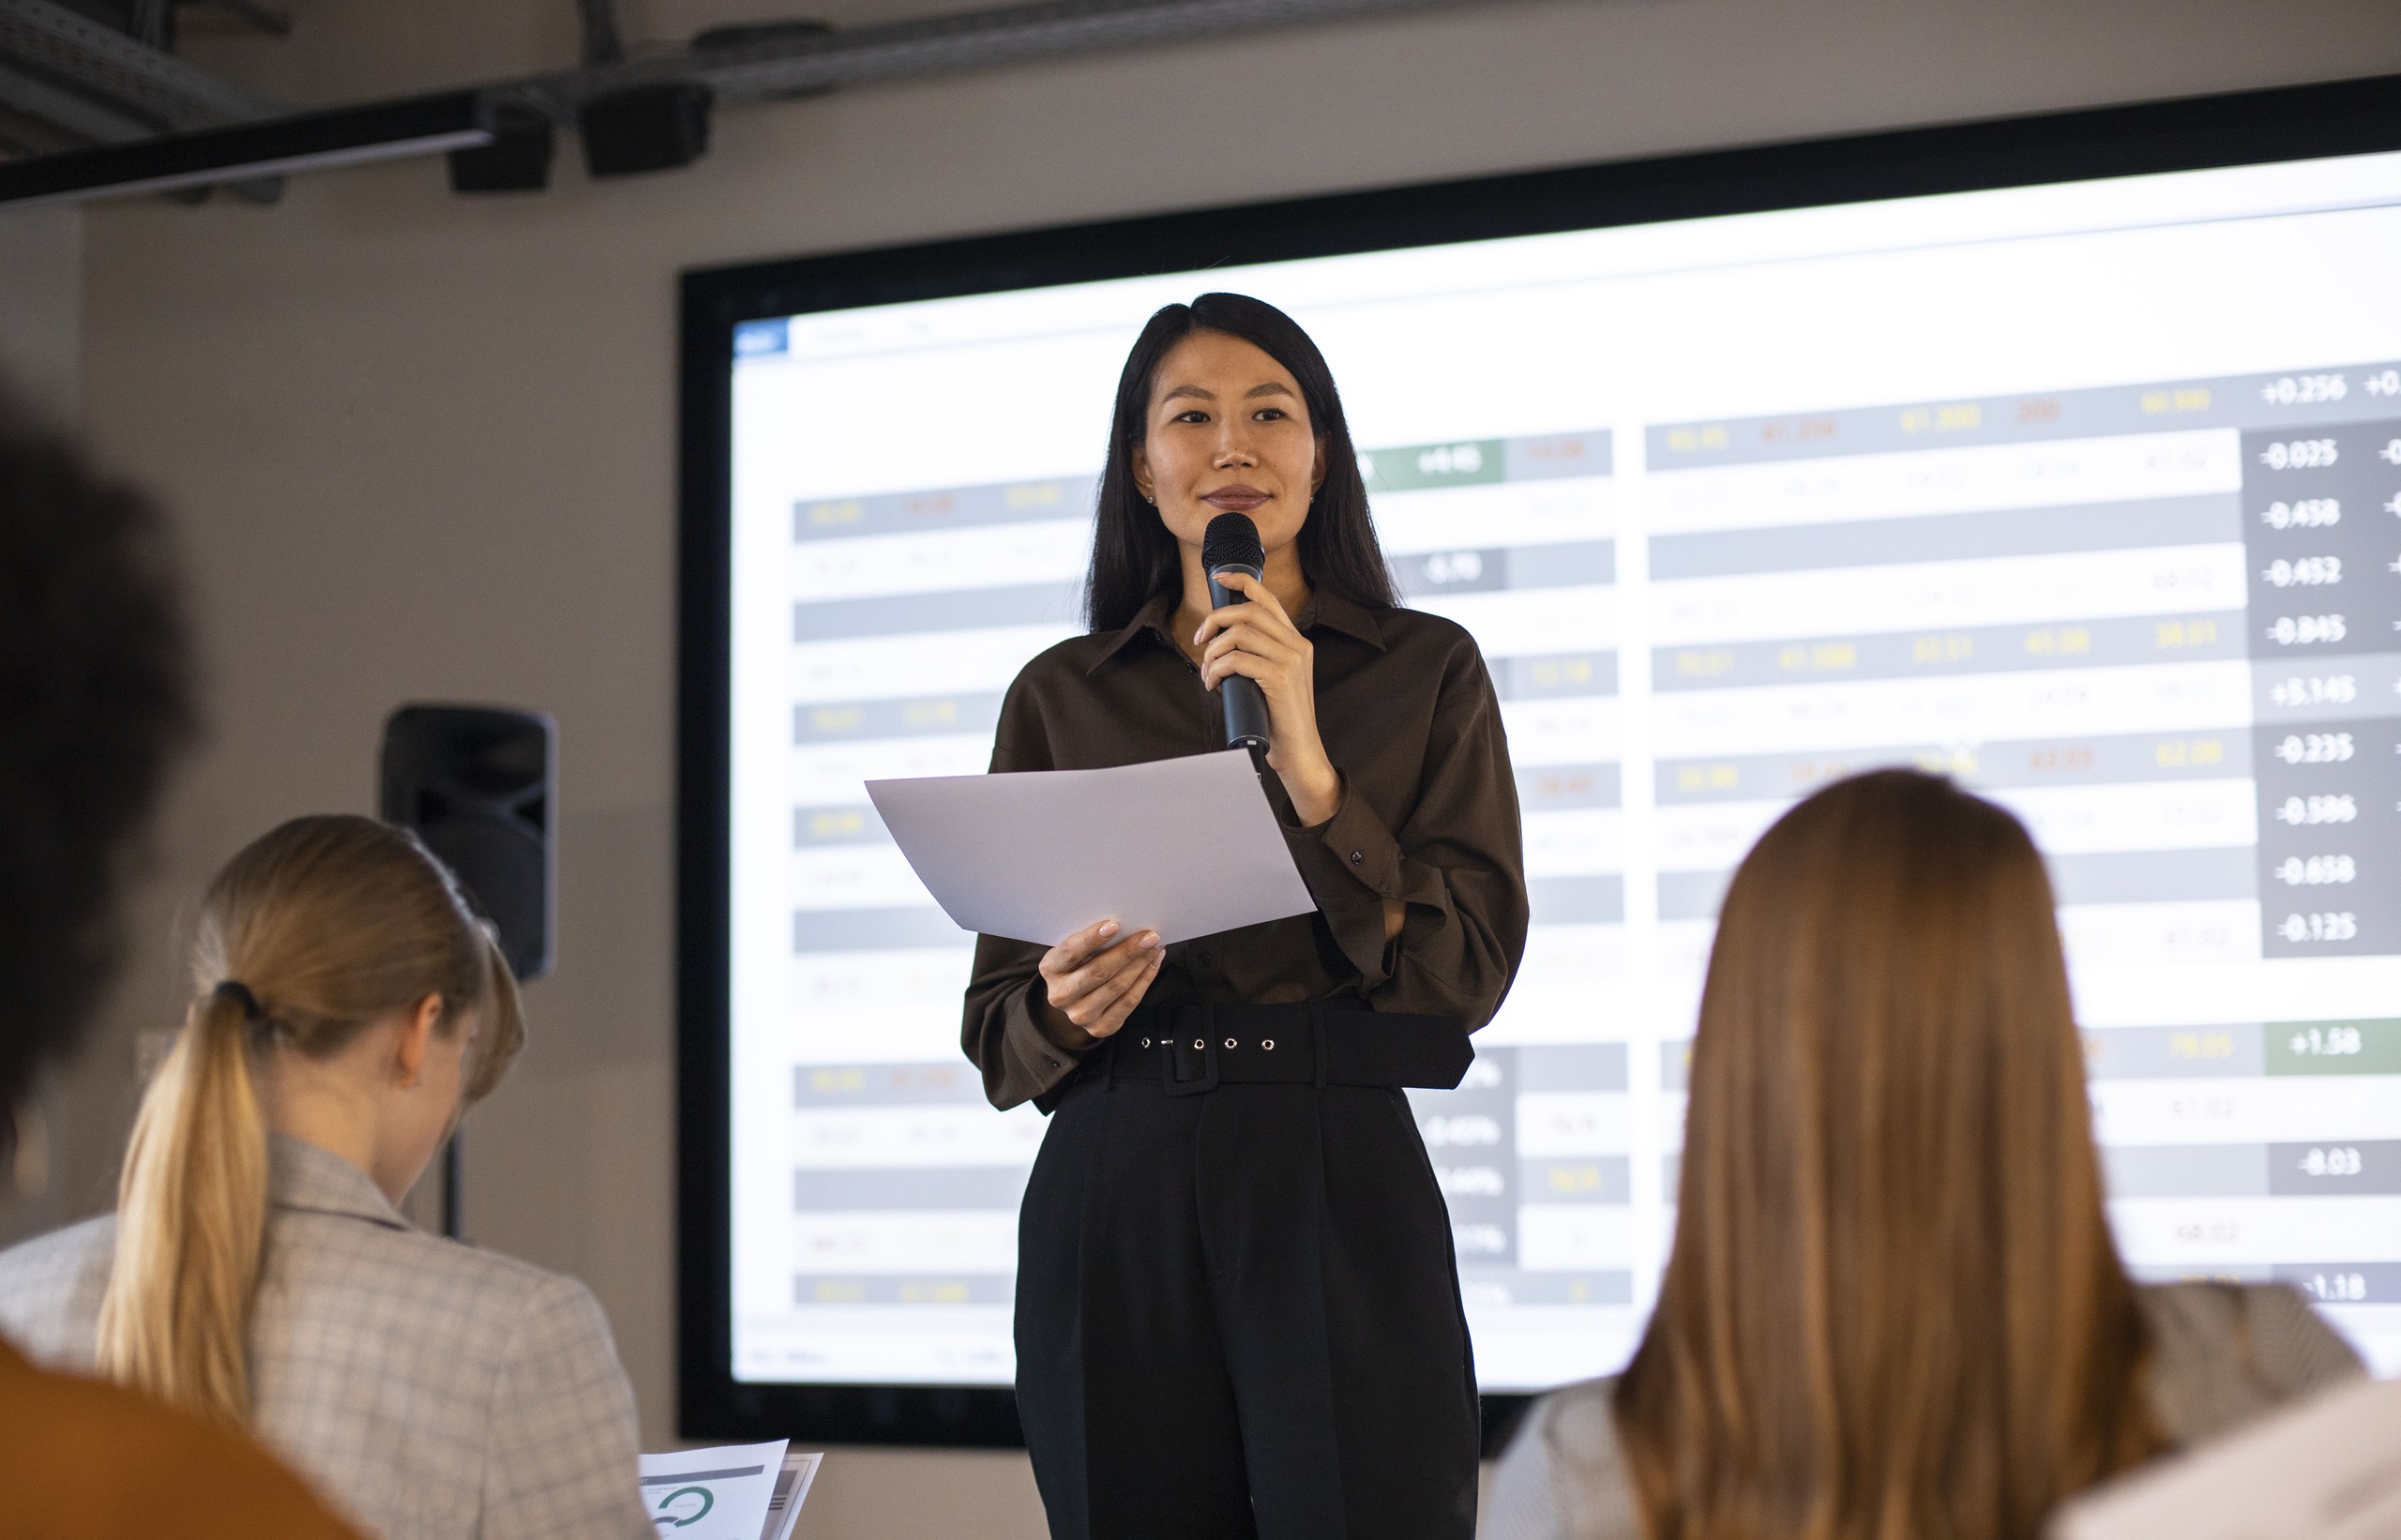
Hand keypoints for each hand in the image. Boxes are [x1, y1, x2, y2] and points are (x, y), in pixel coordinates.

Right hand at [1034, 919, 1162, 1045]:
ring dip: (1140, 964)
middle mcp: (1061, 995)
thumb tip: (1126, 925)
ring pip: (1117, 987)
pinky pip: (1128, 1002)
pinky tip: (1152, 963)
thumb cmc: (1077, 964)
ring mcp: (1079, 1015)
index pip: (1070, 952)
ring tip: (1155, 947)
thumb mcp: (1074, 950)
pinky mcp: (1099, 1027)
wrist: (1073, 1000)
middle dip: (1127, 951)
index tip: (1114, 925)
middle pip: (1098, 971)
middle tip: (1149, 936)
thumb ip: (1090, 941)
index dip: (1091, 938)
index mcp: (1050, 969)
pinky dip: (1145, 979)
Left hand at [1195, 572, 1340, 823]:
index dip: (1242, 582)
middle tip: (1200, 641)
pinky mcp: (1280, 677)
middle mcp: (1298, 646)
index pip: (1268, 599)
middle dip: (1215, 621)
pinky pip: (1237, 659)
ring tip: (1207, 671)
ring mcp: (1292, 660)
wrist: (1300, 753)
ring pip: (1240, 633)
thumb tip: (1222, 643)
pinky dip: (1217, 669)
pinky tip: (1213, 684)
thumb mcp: (1271, 681)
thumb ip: (1258, 658)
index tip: (1219, 579)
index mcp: (1297, 642)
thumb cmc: (1279, 721)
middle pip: (1248, 612)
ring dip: (1213, 651)